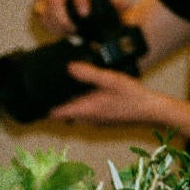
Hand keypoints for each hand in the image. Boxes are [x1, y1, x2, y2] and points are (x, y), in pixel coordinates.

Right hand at [32, 0, 126, 38]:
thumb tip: (125, 5)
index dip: (80, 0)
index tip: (85, 14)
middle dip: (63, 19)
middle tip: (73, 31)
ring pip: (44, 8)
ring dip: (55, 24)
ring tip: (68, 32)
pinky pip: (39, 13)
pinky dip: (48, 24)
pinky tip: (59, 31)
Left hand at [49, 61, 163, 125]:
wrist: (151, 110)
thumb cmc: (132, 97)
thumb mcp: (109, 79)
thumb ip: (88, 73)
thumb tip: (69, 67)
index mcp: (87, 110)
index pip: (58, 114)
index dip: (46, 109)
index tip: (38, 100)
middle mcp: (90, 119)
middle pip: (65, 115)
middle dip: (56, 104)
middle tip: (48, 90)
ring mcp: (97, 121)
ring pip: (76, 114)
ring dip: (70, 105)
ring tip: (66, 88)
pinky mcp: (104, 119)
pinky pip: (86, 113)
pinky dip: (82, 105)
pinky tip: (87, 93)